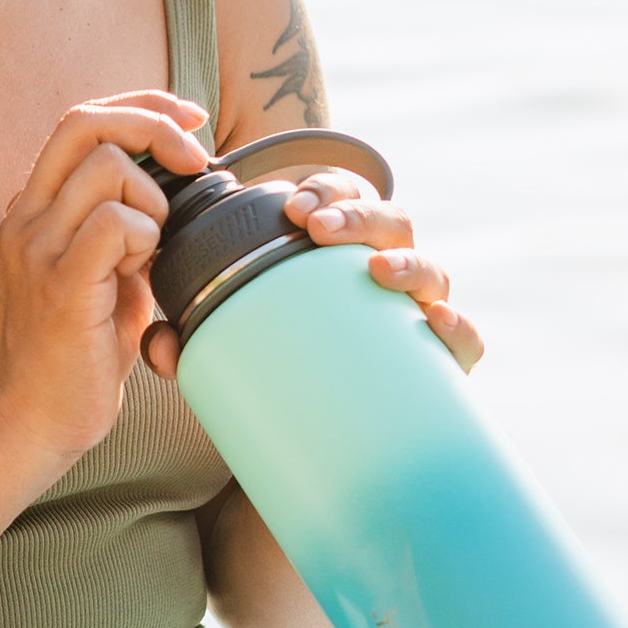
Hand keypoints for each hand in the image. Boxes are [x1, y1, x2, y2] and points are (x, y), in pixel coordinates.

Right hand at [0, 92, 211, 466]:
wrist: (28, 421)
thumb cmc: (71, 355)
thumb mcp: (102, 275)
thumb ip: (124, 230)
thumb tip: (176, 196)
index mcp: (33, 207)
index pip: (80, 120)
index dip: (140, 107)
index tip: (189, 121)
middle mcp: (27, 216)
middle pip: (85, 123)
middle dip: (153, 126)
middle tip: (194, 161)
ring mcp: (38, 247)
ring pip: (108, 168)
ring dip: (152, 200)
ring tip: (150, 251)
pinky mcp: (61, 283)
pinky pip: (116, 223)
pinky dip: (146, 236)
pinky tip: (142, 272)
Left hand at [142, 168, 483, 376]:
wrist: (313, 437)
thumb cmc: (274, 360)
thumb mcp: (224, 339)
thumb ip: (188, 337)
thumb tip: (165, 346)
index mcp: (335, 250)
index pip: (343, 196)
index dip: (327, 190)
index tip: (294, 207)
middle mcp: (382, 271)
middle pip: (388, 222)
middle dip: (358, 215)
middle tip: (317, 228)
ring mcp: (414, 314)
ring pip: (430, 270)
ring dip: (408, 260)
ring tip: (376, 267)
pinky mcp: (438, 363)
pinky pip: (463, 340)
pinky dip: (459, 329)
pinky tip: (437, 322)